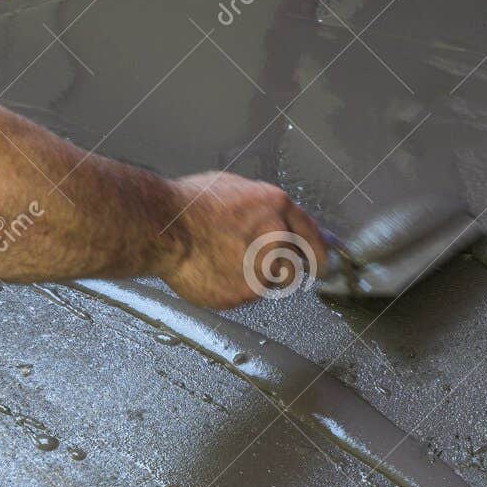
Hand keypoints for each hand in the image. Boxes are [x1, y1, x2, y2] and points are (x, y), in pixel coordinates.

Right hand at [160, 172, 330, 309]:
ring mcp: (261, 269)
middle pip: (294, 266)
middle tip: (252, 263)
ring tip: (223, 263)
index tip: (322, 266)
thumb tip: (273, 220)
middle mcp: (276, 239)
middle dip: (278, 268)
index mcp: (277, 207)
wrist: (164, 229)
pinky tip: (212, 272)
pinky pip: (243, 296)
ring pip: (268, 284)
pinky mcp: (242, 294)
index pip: (313, 236)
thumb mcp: (235, 189)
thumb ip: (263, 210)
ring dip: (253, 279)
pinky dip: (231, 289)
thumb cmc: (189, 205)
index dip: (320, 253)